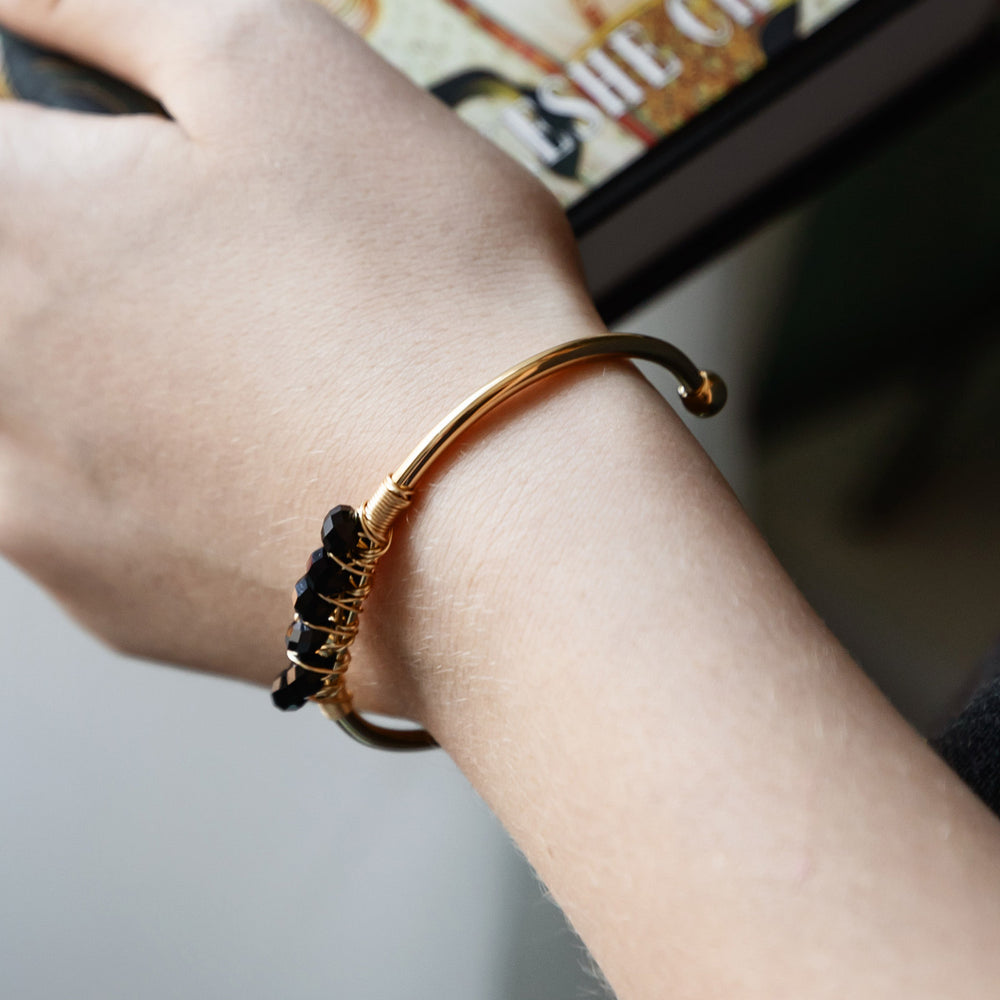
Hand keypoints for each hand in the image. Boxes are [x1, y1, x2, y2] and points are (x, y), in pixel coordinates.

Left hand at [0, 0, 602, 712]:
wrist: (513, 527)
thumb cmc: (427, 306)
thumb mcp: (278, 68)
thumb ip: (114, 8)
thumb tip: (27, 7)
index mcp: (19, 230)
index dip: (63, 140)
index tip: (144, 162)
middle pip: (12, 286)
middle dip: (106, 259)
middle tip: (233, 269)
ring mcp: (49, 512)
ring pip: (32, 409)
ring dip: (113, 375)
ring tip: (247, 373)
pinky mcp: (115, 601)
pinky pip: (92, 516)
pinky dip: (151, 479)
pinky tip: (251, 461)